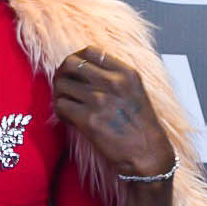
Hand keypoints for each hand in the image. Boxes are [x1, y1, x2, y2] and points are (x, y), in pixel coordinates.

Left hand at [53, 48, 173, 179]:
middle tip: (62, 86)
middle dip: (62, 74)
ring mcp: (99, 100)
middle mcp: (112, 82)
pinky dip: (60, 111)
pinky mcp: (89, 120)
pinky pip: (61, 106)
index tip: (75, 72)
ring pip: (62, 85)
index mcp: (126, 72)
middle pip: (70, 64)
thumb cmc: (142, 127)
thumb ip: (116, 77)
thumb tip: (87, 71)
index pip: (90, 51)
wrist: (148, 154)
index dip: (77, 59)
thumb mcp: (136, 91)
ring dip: (59, 94)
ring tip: (66, 104)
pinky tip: (68, 118)